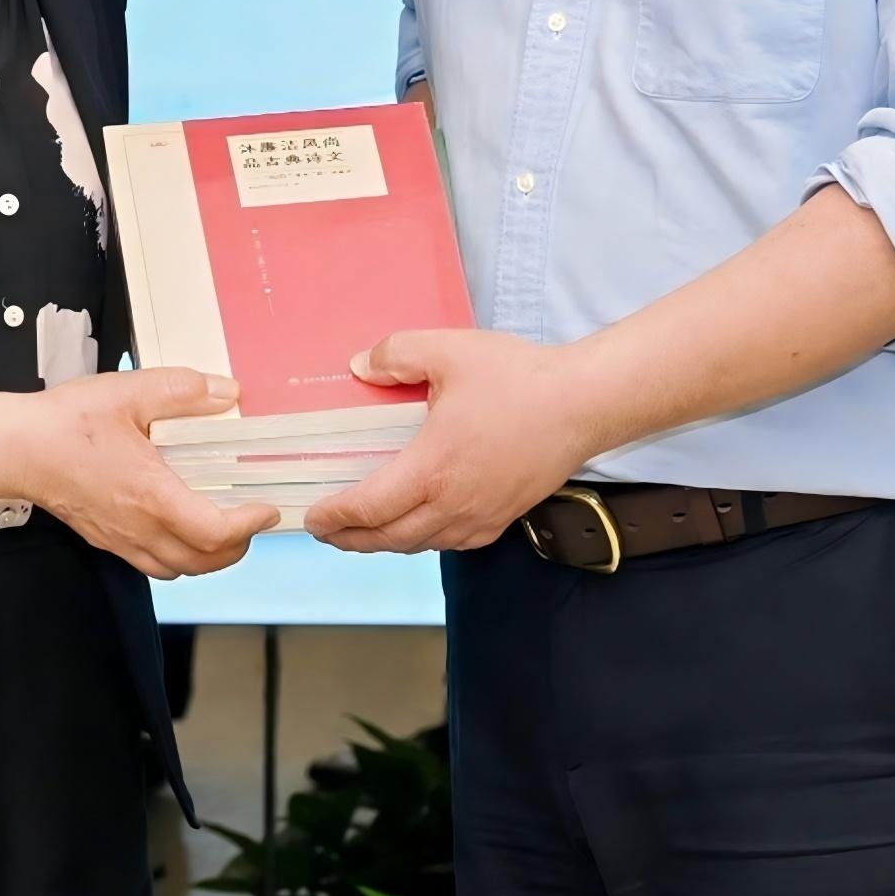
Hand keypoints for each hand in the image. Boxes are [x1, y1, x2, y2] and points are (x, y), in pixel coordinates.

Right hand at [18, 368, 277, 578]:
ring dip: (210, 558)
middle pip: (204, 562)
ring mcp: (121, 539)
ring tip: (225, 529)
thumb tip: (228, 393)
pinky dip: (180, 558)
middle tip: (254, 520)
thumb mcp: (129, 392)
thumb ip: (183, 391)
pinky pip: (153, 565)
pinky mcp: (106, 540)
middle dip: (239, 547)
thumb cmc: (68, 423)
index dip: (249, 525)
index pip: (214, 531)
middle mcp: (139, 527)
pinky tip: (181, 529)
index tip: (267, 508)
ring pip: (179, 570)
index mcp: (151, 494)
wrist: (17, 450)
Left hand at [304, 327, 606, 553]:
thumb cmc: (519, 379)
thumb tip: (360, 366)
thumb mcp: (449, 350)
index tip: (311, 517)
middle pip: (388, 539)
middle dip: (351, 539)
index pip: (368, 508)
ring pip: (419, 544)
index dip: (334, 518)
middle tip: (326, 532)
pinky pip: (451, 543)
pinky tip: (418, 527)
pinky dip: (423, 540)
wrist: (583, 404)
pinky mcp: (502, 519)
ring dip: (385, 542)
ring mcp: (480, 518)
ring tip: (364, 531)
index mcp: (431, 469)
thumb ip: (397, 354)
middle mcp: (452, 505)